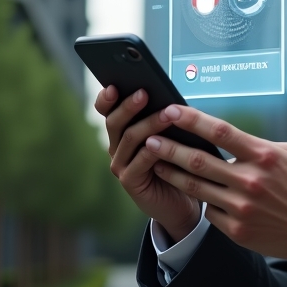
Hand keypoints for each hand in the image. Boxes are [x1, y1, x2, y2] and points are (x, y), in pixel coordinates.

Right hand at [96, 86, 200, 242]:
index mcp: (122, 131)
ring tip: (167, 113)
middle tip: (144, 93)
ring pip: (130, 138)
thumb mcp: (170, 136)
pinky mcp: (130, 181)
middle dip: (129, 106)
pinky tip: (165, 142)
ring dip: (149, 124)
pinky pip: (140, 161)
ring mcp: (121, 164)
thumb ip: (164, 118)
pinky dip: (153, 150)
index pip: (107, 111)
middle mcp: (117, 147)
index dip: (106, 99)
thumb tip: (170, 96)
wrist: (180, 201)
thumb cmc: (176, 162)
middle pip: (114, 122)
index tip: (113, 85)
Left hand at [144, 106, 286, 268]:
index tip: (171, 110)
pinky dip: (202, 200)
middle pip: (199, 160)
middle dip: (169, 148)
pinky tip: (192, 192)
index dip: (192, 120)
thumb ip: (263, 145)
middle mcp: (249, 180)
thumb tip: (238, 140)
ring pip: (197, 187)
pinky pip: (210, 211)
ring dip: (172, 174)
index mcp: (264, 155)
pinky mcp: (238, 231)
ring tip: (154, 163)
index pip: (219, 131)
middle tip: (149, 138)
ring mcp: (241, 208)